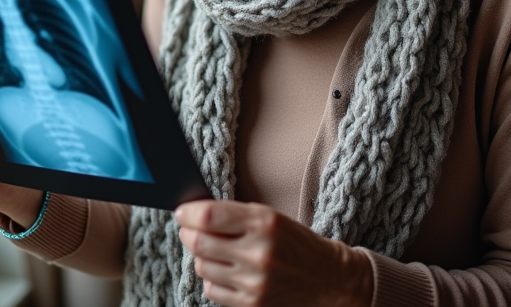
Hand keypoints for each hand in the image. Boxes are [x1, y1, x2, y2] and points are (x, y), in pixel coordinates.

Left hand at [175, 200, 373, 306]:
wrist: (329, 280)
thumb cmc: (296, 244)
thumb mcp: (270, 218)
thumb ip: (233, 215)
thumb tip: (192, 214)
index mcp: (265, 222)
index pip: (210, 216)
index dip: (188, 213)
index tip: (182, 213)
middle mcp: (259, 253)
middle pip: (200, 242)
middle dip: (188, 234)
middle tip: (190, 230)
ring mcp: (255, 282)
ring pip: (203, 266)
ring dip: (202, 257)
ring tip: (215, 252)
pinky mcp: (252, 304)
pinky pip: (212, 290)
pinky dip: (212, 279)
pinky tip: (225, 272)